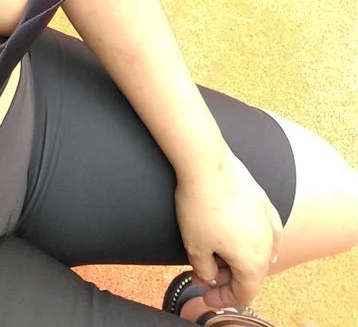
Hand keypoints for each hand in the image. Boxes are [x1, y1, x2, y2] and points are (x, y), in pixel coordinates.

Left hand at [175, 149, 282, 308]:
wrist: (206, 164)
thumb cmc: (200, 206)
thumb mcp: (195, 247)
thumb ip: (205, 271)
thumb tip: (210, 276)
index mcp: (254, 263)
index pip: (244, 293)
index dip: (223, 298)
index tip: (205, 295)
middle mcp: (268, 245)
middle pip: (251, 273)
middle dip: (225, 277)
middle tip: (201, 273)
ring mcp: (268, 221)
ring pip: (258, 252)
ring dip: (238, 259)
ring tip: (215, 256)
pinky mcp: (264, 202)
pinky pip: (267, 230)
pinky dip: (259, 240)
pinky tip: (255, 242)